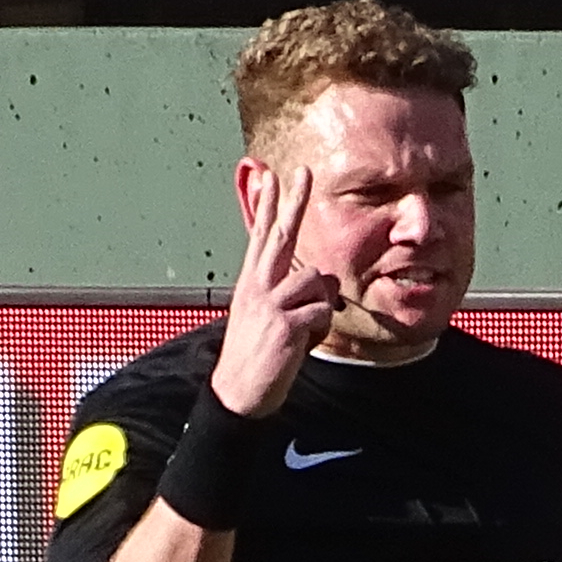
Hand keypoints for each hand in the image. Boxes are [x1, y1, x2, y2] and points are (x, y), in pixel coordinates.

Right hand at [210, 153, 342, 419]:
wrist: (238, 391)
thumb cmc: (256, 355)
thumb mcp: (265, 317)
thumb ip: (288, 294)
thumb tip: (320, 281)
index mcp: (251, 282)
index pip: (261, 236)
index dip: (267, 205)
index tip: (269, 175)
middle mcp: (258, 285)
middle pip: (282, 235)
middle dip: (294, 201)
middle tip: (304, 170)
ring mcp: (270, 303)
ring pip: (317, 281)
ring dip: (320, 306)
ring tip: (303, 329)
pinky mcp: (285, 323)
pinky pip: (322, 313)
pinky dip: (321, 330)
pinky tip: (303, 343)